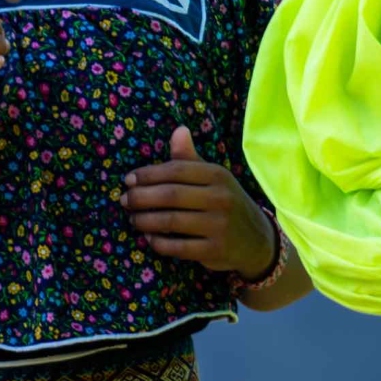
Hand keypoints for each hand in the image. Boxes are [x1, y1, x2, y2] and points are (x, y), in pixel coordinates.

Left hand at [121, 127, 276, 276]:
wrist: (257, 240)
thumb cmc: (226, 203)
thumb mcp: (214, 179)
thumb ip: (191, 158)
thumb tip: (178, 130)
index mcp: (218, 175)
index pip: (176, 170)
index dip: (148, 174)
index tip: (128, 180)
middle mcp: (221, 198)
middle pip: (170, 195)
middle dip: (141, 198)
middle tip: (124, 200)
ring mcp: (219, 225)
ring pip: (171, 221)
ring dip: (145, 220)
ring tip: (132, 219)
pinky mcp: (215, 250)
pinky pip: (178, 247)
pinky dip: (158, 242)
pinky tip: (148, 238)